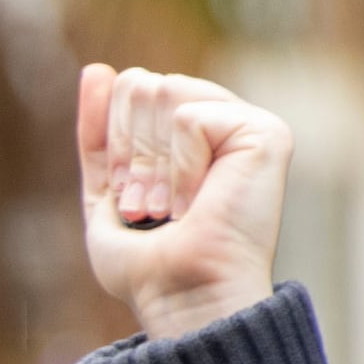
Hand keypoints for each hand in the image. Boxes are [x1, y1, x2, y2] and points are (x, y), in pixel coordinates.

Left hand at [74, 65, 290, 341]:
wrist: (180, 295)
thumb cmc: (148, 264)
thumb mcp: (105, 193)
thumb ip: (99, 134)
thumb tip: (96, 68)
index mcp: (188, 133)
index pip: (127, 90)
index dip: (114, 147)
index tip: (131, 204)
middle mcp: (221, 120)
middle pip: (141, 85)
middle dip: (130, 155)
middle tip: (151, 209)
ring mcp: (246, 123)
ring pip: (163, 93)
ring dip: (152, 167)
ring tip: (173, 209)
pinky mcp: (266, 131)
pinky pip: (190, 118)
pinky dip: (180, 169)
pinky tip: (198, 202)